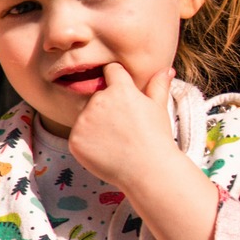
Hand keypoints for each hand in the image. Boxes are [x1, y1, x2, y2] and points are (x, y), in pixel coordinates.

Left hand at [67, 63, 175, 189]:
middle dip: (107, 108)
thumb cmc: (156, 139)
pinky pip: (78, 136)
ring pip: (86, 116)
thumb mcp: (159, 108)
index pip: (112, 71)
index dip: (118, 80)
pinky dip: (87, 143)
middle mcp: (99, 100)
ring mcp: (84, 120)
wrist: (148, 170)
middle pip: (98, 97)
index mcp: (120, 89)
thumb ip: (157, 86)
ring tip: (116, 141)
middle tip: (123, 128)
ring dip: (96, 125)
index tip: (123, 96)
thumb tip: (165, 69)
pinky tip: (104, 151)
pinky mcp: (74, 138)